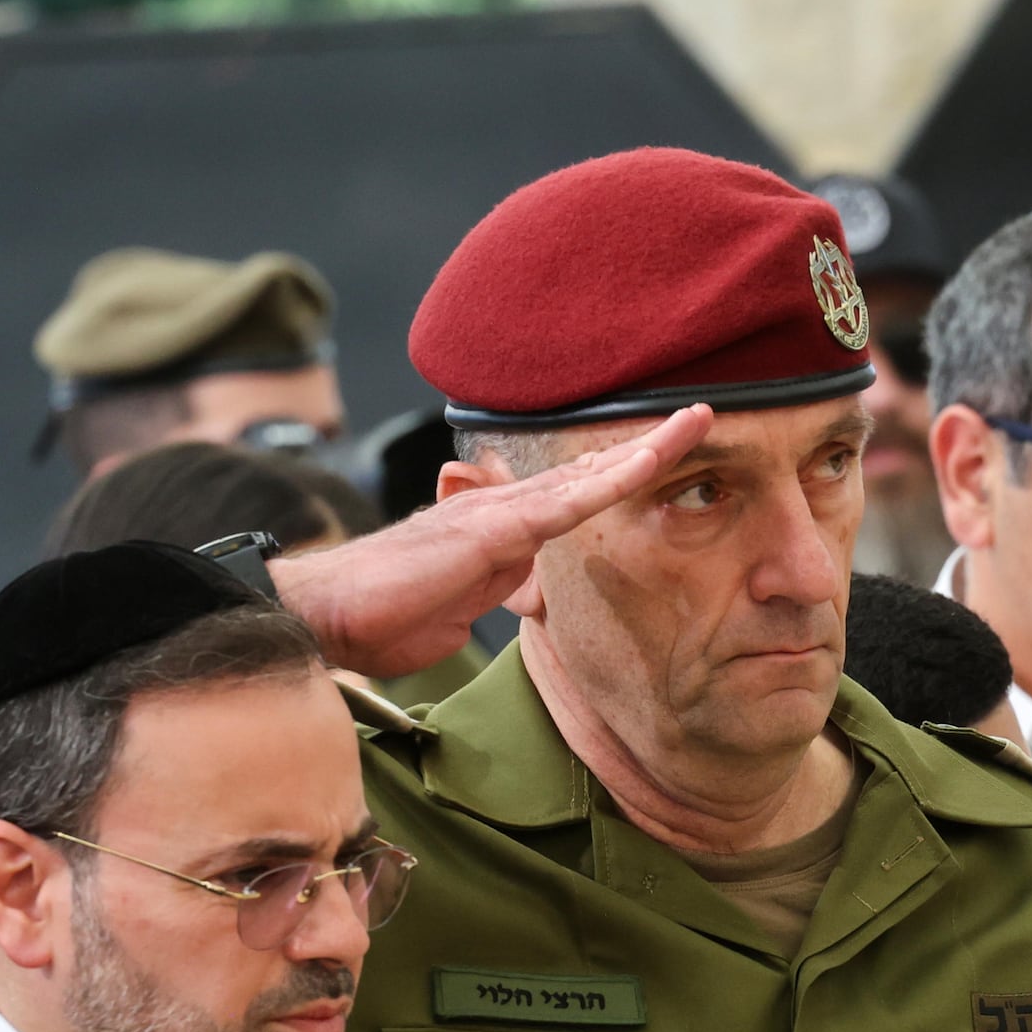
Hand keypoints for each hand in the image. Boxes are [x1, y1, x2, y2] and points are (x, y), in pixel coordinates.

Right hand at [274, 404, 713, 675]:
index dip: (621, 474)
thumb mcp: (457, 610)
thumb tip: (521, 591)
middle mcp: (503, 507)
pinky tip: (648, 464)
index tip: (667, 457)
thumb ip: (494, 592)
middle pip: (590, 470)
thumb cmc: (383, 616)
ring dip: (646, 448)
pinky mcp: (492, 531)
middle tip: (703, 414)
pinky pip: (565, 505)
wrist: (328, 614)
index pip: (574, 494)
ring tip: (697, 419)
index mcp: (500, 528)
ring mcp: (499, 513)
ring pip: (588, 475)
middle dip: (649, 444)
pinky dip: (611, 482)